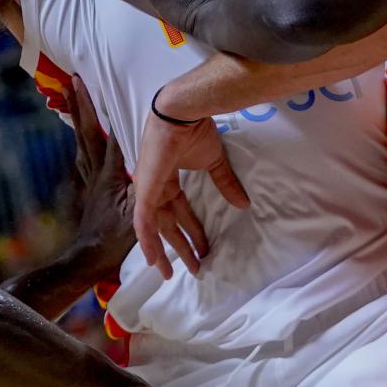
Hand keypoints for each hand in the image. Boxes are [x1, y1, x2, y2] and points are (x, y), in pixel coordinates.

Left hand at [65, 76, 134, 274]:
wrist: (88, 258)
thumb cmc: (114, 240)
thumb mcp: (136, 217)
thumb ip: (145, 194)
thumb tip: (152, 170)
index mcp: (111, 176)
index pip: (110, 137)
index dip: (104, 113)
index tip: (100, 88)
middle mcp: (97, 172)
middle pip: (87, 132)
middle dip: (80, 105)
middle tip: (72, 80)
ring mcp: (90, 178)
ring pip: (83, 141)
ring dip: (78, 118)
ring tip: (71, 96)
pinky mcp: (89, 186)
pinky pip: (84, 155)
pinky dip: (83, 140)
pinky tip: (84, 137)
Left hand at [131, 101, 247, 280]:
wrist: (184, 114)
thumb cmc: (196, 132)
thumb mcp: (214, 162)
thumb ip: (225, 183)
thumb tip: (244, 203)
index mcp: (167, 180)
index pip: (178, 212)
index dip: (191, 231)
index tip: (204, 249)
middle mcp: (154, 187)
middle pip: (167, 224)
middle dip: (181, 246)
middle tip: (194, 267)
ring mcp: (147, 189)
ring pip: (152, 228)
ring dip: (163, 250)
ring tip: (171, 272)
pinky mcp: (145, 190)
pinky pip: (143, 221)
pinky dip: (147, 240)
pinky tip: (153, 259)